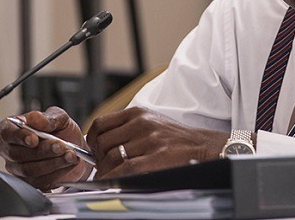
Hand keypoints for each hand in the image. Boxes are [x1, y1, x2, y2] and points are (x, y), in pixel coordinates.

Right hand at [0, 106, 92, 190]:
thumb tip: (34, 117)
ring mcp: (16, 168)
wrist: (74, 149)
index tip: (34, 139)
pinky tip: (68, 164)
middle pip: (17, 154)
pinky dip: (56, 173)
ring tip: (70, 155)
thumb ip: (47, 117)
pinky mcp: (28, 182)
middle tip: (61, 146)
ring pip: (28, 170)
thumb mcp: (59, 118)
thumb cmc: (61, 131)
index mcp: (11, 128)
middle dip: (43, 150)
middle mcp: (9, 149)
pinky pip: (38, 182)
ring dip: (52, 163)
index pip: (7, 133)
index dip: (20, 136)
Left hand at [86, 107, 227, 178]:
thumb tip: (101, 145)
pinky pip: (125, 169)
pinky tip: (112, 182)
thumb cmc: (176, 137)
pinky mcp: (157, 157)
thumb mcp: (151, 122)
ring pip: (112, 157)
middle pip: (103, 142)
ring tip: (109, 176)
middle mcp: (142, 123)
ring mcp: (149, 140)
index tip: (93, 151)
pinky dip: (113, 178)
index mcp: (139, 113)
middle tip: (102, 167)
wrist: (203, 145)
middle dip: (98, 159)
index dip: (91, 140)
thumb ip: (128, 128)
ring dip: (105, 171)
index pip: (101, 124)